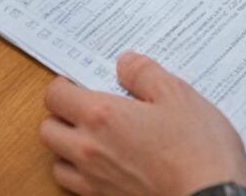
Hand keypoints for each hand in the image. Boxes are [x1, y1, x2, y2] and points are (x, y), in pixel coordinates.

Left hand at [40, 52, 245, 195]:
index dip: (65, 84)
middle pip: (48, 129)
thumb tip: (125, 63)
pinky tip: (109, 163)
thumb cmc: (197, 146)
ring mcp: (94, 181)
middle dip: (62, 114)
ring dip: (68, 146)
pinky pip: (75, 186)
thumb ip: (144, 74)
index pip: (56, 96)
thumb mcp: (177, 94)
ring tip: (96, 135)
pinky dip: (82, 173)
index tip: (82, 81)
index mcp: (102, 117)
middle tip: (89, 105)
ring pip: (57, 161)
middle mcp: (89, 150)